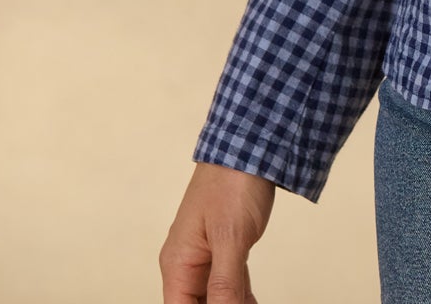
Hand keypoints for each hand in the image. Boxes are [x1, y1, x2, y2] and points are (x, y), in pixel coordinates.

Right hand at [159, 161, 274, 302]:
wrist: (252, 143)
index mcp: (178, 263)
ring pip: (215, 296)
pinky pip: (229, 280)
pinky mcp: (226, 244)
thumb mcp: (230, 237)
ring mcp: (207, 253)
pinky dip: (240, 294)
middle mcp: (188, 262)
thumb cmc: (233, 182)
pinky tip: (251, 302)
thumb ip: (224, 282)